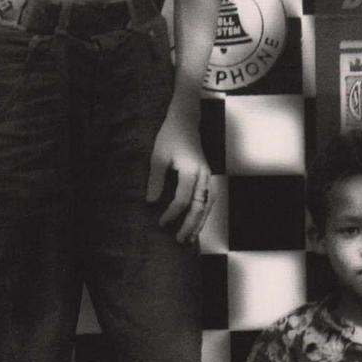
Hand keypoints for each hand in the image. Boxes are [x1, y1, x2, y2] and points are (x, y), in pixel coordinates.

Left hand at [146, 104, 212, 243]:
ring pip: (208, 205)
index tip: (161, 223)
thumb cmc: (170, 137)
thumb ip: (155, 180)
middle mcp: (204, 175)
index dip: (172, 213)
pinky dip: (204, 214)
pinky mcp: (209, 177)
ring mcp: (209, 176)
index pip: (183, 199)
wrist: (186, 121)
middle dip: (190, 225)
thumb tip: (151, 203)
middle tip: (180, 240)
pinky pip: (210, 200)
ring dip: (200, 223)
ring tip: (191, 239)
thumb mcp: (158, 157)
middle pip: (200, 206)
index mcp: (191, 169)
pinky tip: (197, 224)